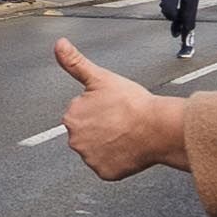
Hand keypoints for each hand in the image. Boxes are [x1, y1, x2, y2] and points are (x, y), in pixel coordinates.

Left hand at [54, 40, 189, 179]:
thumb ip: (74, 62)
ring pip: (97, 150)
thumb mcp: (100, 77)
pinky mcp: (104, 172)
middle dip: (101, 127)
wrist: (157, 127)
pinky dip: (117, 160)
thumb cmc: (132, 102)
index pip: (81, 113)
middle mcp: (75, 140)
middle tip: (120, 121)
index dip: (99, 109)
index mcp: (71, 116)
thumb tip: (59, 44)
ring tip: (126, 133)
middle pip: (87, 133)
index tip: (112, 107)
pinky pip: (108, 166)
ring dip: (108, 144)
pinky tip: (127, 148)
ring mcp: (90, 159)